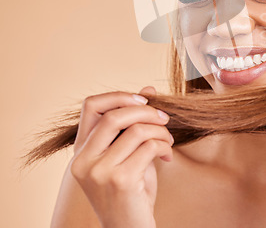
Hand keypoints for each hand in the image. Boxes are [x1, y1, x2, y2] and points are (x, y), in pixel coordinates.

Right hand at [70, 86, 173, 227]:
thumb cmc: (131, 192)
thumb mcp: (129, 154)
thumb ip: (133, 124)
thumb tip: (149, 89)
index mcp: (81, 151)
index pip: (91, 106)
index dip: (119, 96)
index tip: (144, 101)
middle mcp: (83, 161)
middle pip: (114, 115)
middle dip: (147, 111)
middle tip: (165, 119)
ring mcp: (99, 172)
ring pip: (136, 130)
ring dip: (161, 131)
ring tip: (168, 142)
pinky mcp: (120, 181)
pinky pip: (149, 147)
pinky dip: (165, 147)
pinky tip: (168, 157)